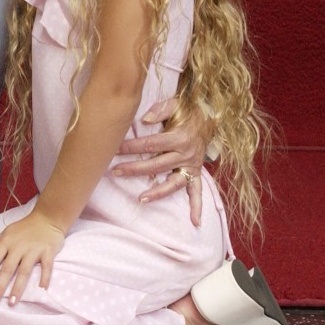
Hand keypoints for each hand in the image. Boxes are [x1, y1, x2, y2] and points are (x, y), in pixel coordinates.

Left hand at [0, 210, 65, 305]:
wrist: (47, 218)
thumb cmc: (24, 228)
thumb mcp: (6, 233)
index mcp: (6, 241)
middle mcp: (18, 246)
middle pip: (7, 268)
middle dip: (0, 285)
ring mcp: (33, 250)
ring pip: (24, 271)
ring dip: (18, 288)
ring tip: (12, 301)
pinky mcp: (48, 252)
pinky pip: (46, 268)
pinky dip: (44, 279)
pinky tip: (41, 291)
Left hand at [114, 96, 207, 225]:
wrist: (210, 115)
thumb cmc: (187, 109)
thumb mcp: (176, 103)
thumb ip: (160, 109)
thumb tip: (144, 119)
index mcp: (179, 137)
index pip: (150, 144)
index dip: (131, 147)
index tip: (114, 149)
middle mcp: (186, 154)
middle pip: (157, 165)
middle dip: (134, 169)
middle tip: (115, 172)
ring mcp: (192, 165)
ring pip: (173, 183)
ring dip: (158, 192)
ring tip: (141, 199)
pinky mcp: (196, 172)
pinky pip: (197, 191)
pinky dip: (197, 206)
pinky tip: (195, 221)